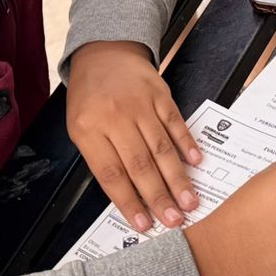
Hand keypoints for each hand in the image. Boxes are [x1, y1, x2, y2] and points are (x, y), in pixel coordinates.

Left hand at [66, 41, 201, 231]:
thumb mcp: (80, 127)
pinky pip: (175, 124)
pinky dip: (187, 144)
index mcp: (89, 129)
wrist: (104, 51)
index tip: (143, 224)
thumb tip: (128, 196)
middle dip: (158, 197)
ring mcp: (140, 105)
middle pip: (139, 165)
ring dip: (177, 179)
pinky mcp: (160, 95)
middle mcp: (115, 117)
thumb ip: (101, 157)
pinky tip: (196, 163)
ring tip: (188, 202)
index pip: (111, 174)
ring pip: (161, 148)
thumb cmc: (90, 95)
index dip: (128, 202)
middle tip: (173, 221)